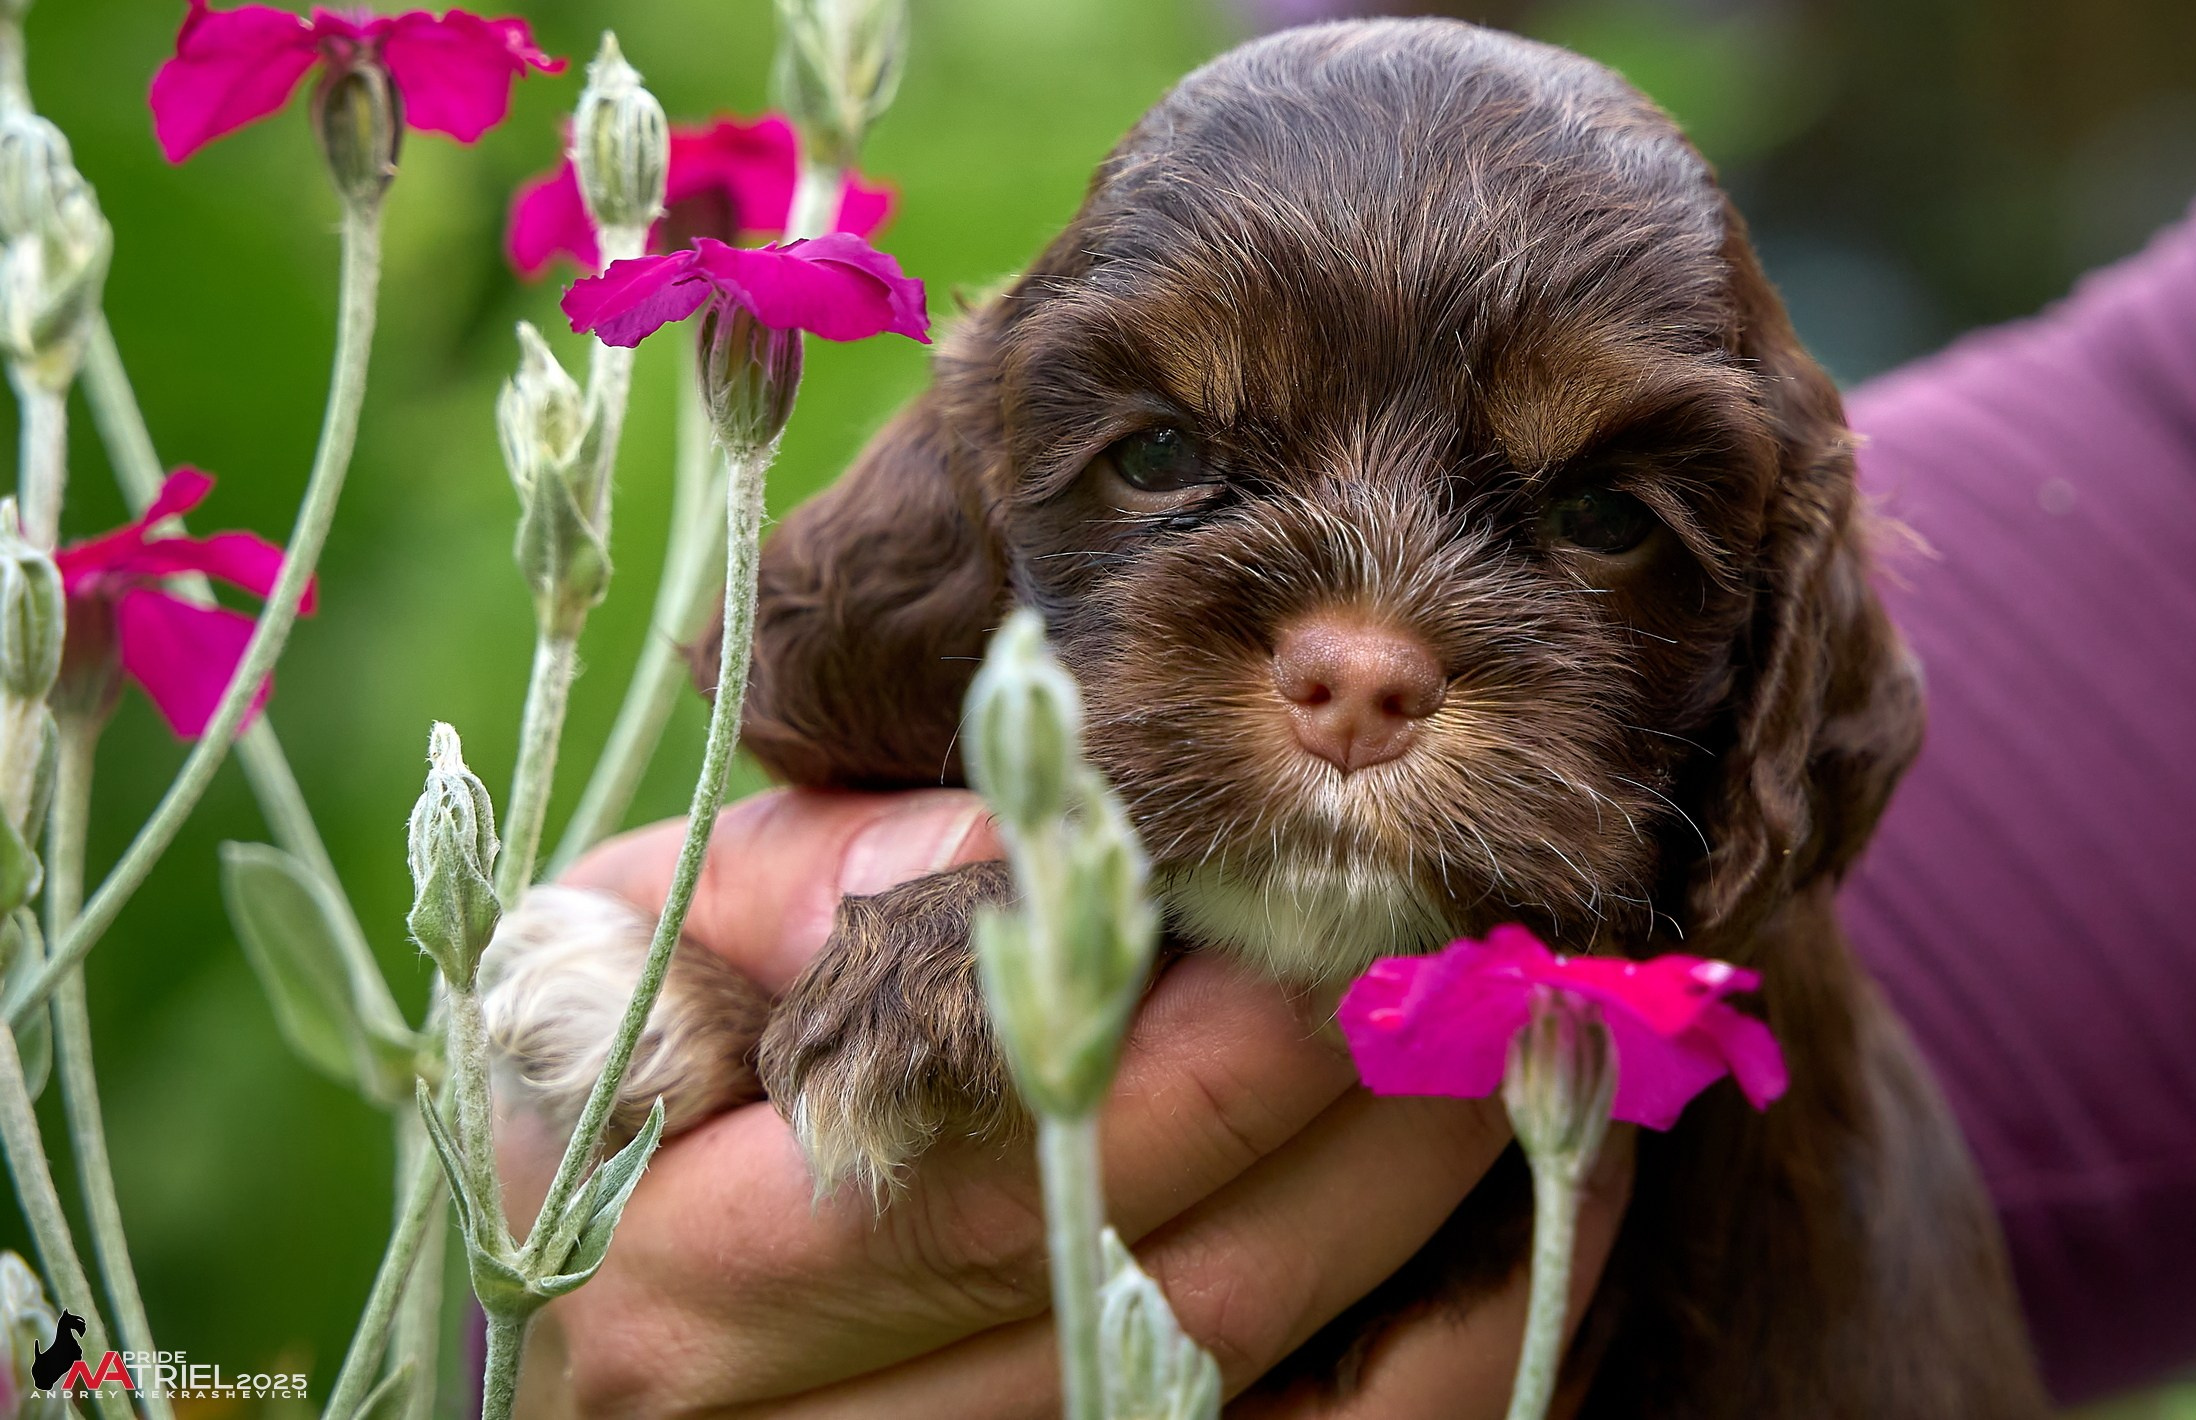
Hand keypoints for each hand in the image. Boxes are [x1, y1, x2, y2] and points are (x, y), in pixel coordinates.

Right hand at [501, 787, 1633, 1418]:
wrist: (624, 1301)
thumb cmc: (630, 1092)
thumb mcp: (640, 948)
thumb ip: (817, 886)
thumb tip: (1062, 845)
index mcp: (687, 1287)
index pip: (1016, 1167)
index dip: (1220, 1048)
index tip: (1365, 896)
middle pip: (1179, 1294)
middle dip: (1369, 1103)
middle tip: (1500, 938)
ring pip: (1282, 1401)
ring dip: (1461, 1216)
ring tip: (1555, 1038)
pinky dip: (1478, 1343)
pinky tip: (1556, 1196)